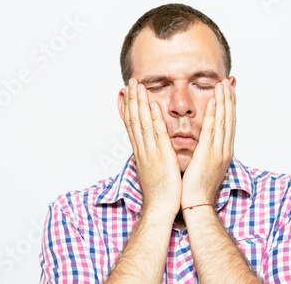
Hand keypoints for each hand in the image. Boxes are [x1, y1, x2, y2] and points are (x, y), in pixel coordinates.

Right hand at [123, 78, 181, 217]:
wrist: (160, 208)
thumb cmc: (160, 191)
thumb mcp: (153, 168)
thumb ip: (152, 153)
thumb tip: (152, 145)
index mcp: (141, 151)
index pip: (132, 124)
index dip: (129, 107)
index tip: (128, 92)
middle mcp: (143, 149)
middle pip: (134, 120)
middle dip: (132, 99)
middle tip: (131, 82)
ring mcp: (150, 153)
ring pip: (142, 124)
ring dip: (140, 104)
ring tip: (138, 86)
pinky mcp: (161, 158)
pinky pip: (157, 136)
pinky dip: (154, 120)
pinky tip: (152, 106)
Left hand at [181, 78, 235, 208]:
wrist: (197, 204)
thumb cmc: (197, 188)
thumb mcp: (205, 165)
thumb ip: (206, 151)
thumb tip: (204, 142)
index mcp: (223, 152)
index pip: (228, 124)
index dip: (229, 107)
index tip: (228, 92)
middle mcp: (224, 149)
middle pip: (229, 119)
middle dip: (229, 99)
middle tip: (228, 82)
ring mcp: (218, 151)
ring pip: (223, 121)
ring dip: (223, 101)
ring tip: (222, 85)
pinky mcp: (208, 154)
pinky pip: (212, 130)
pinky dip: (214, 114)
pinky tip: (214, 101)